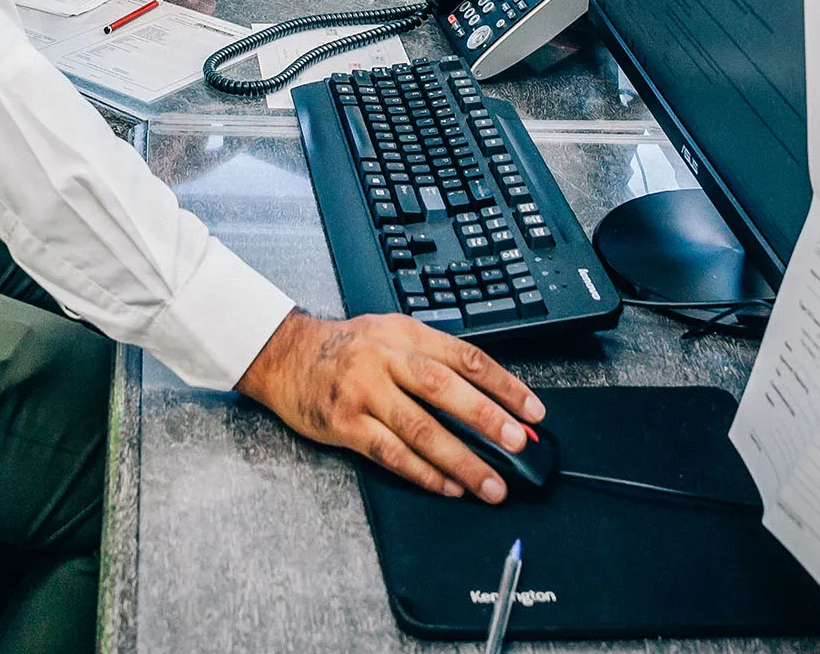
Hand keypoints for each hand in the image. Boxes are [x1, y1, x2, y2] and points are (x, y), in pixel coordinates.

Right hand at [236, 309, 544, 503]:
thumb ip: (434, 359)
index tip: (533, 411)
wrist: (285, 354)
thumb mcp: (391, 334)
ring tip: (490, 484)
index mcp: (405, 334)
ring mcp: (363, 392)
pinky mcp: (344, 423)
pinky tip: (447, 486)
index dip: (504, 384)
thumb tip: (490, 399)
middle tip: (519, 445)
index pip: (464, 357)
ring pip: (419, 429)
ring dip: (460, 460)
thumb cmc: (346, 349)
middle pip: (444, 390)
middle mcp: (385, 359)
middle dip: (487, 419)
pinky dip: (422, 473)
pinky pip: (390, 452)